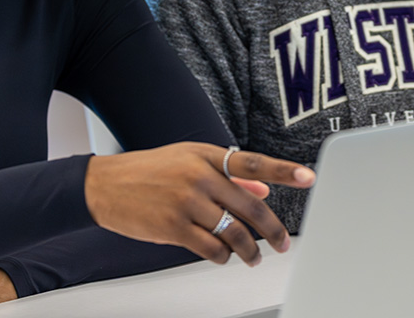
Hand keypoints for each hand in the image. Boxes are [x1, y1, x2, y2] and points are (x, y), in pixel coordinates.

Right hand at [85, 142, 313, 267]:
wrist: (106, 185)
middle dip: (272, 230)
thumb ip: (227, 176)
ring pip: (234, 232)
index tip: (308, 177)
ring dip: (249, 251)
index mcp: (204, 155)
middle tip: (282, 243)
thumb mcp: (187, 161)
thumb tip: (261, 192)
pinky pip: (211, 249)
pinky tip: (222, 256)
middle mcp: (199, 176)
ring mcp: (186, 202)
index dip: (283, 171)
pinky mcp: (173, 227)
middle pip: (250, 207)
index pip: (252, 163)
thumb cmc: (148, 171)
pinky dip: (222, 257)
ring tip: (253, 258)